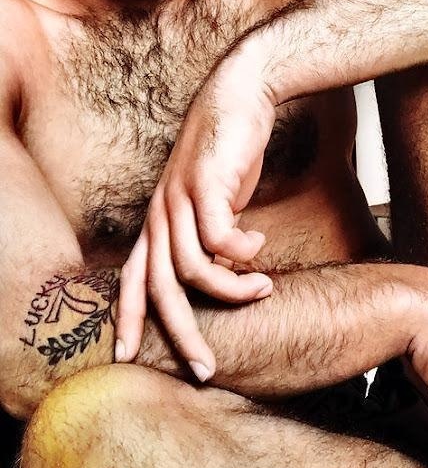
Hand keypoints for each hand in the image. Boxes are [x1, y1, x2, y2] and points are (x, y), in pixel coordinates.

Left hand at [115, 48, 277, 379]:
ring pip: (189, 268)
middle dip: (180, 335)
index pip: (130, 279)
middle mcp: (159, 216)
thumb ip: (209, 241)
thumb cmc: (226, 156)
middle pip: (157, 289)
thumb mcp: (212, 205)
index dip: (126, 319)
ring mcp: (177, 199)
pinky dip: (241, 252)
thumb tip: (227, 277)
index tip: (128, 356)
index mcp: (156, 223)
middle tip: (205, 370)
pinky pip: (218, 237)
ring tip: (263, 289)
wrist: (237, 97)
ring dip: (231, 290)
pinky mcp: (204, 184)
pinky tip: (259, 246)